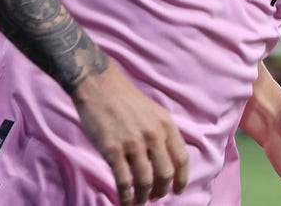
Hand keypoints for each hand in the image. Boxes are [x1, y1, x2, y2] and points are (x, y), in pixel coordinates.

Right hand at [72, 63, 189, 204]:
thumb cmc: (126, 100)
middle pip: (166, 174)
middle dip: (162, 190)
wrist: (99, 86)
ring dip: (144, 196)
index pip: (182, 159)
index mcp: (166, 125)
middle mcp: (153, 135)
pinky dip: (126, 195)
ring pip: (145, 181)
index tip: (178, 191)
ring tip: (140, 201)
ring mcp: (133, 143)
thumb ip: (163, 133)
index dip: (182, 179)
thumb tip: (169, 160)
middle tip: (156, 196)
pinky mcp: (112, 150)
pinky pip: (123, 181)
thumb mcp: (154, 112)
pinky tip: (125, 200)